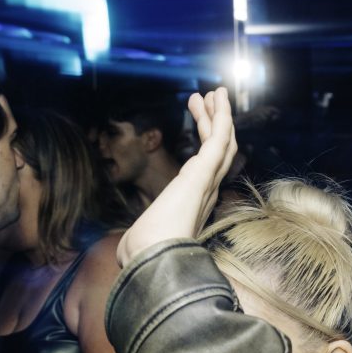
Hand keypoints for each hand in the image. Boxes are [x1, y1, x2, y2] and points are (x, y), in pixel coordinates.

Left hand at [115, 89, 237, 267]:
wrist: (152, 259)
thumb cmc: (144, 254)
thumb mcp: (143, 241)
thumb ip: (142, 240)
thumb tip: (128, 251)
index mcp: (195, 205)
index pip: (207, 169)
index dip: (205, 144)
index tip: (197, 125)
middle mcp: (207, 192)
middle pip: (219, 152)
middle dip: (213, 124)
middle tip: (205, 100)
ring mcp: (208, 182)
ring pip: (223, 142)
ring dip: (219, 115)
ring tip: (212, 93)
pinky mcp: (203, 174)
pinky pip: (219, 139)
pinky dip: (221, 117)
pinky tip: (217, 99)